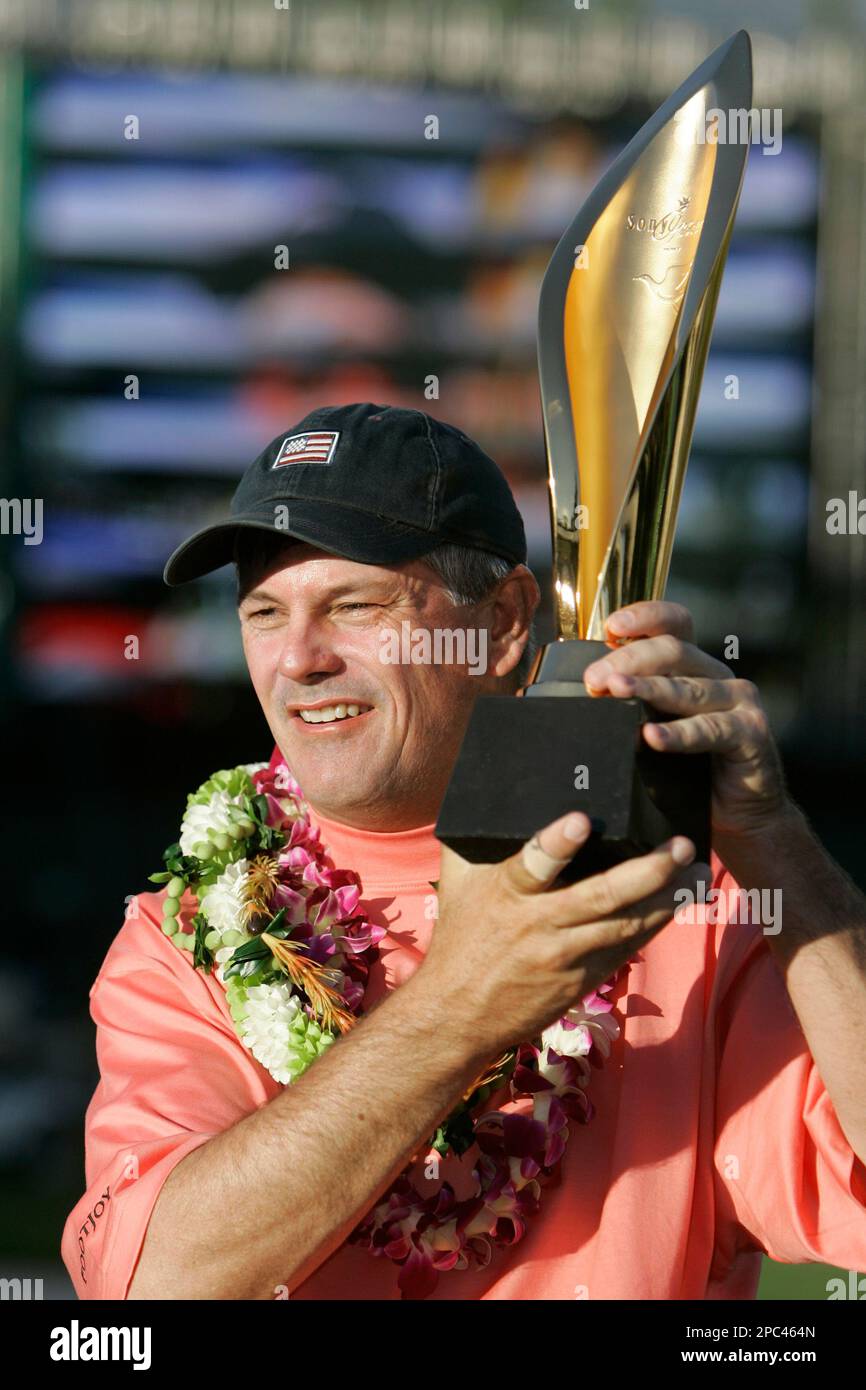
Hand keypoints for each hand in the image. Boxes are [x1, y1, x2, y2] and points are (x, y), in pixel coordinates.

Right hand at [419, 810, 706, 1056]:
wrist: (459, 1013)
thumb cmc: (460, 935)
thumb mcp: (458, 881)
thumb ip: (479, 839)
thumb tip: (491, 790)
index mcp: (507, 892)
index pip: (533, 864)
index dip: (557, 842)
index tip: (582, 819)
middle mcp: (540, 924)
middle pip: (601, 897)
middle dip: (647, 870)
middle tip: (680, 846)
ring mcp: (566, 955)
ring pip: (626, 924)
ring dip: (667, 898)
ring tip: (699, 872)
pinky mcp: (583, 978)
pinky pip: (627, 947)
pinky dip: (655, 923)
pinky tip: (680, 902)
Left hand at [581, 600, 788, 840]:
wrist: (736, 814)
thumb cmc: (687, 771)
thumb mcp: (653, 728)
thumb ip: (628, 707)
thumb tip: (579, 698)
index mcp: (692, 667)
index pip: (673, 625)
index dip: (646, 617)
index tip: (611, 627)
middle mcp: (717, 675)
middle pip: (672, 651)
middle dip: (628, 660)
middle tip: (594, 679)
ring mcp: (738, 701)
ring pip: (688, 688)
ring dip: (648, 689)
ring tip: (614, 691)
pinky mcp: (751, 733)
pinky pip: (711, 729)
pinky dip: (679, 733)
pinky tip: (652, 737)